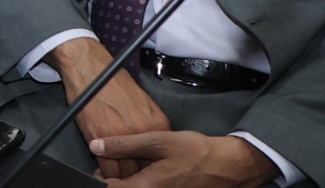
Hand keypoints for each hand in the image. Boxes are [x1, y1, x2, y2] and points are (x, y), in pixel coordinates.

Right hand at [47, 38, 169, 179]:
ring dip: (121, 177)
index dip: (150, 167)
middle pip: (145, 168)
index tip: (143, 170)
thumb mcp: (142, 102)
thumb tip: (150, 144)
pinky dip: (105, 174)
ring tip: (116, 178)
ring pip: (127, 173)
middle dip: (137, 173)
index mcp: (157, 124)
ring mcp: (123, 136)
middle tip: (131, 176)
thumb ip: (149, 125)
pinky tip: (103, 172)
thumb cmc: (113, 82)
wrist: (90, 68)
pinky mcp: (101, 139)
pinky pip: (108, 169)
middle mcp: (144, 132)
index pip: (159, 159)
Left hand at [93, 131, 278, 186]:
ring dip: (130, 182)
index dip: (100, 177)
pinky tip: (148, 172)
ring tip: (133, 167)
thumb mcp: (158, 140)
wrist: (228, 167)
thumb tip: (96, 146)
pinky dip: (143, 184)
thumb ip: (125, 144)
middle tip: (116, 164)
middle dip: (116, 180)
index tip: (101, 164)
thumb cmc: (195, 152)